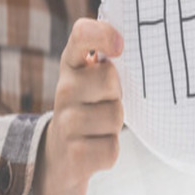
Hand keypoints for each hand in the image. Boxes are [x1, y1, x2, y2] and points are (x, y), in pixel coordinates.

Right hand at [32, 18, 124, 194]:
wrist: (57, 161)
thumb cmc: (87, 112)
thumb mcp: (91, 82)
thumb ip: (107, 62)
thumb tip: (136, 49)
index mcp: (72, 65)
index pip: (82, 34)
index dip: (103, 33)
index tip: (119, 46)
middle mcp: (64, 89)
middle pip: (109, 79)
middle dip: (117, 95)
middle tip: (105, 105)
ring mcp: (65, 122)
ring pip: (114, 116)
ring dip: (114, 126)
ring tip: (99, 129)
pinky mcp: (73, 154)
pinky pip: (112, 148)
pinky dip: (109, 152)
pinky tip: (94, 149)